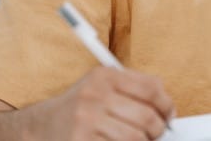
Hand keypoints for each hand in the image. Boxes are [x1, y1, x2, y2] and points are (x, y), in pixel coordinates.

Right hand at [33, 66, 174, 140]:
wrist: (41, 127)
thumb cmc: (80, 107)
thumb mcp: (103, 86)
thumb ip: (135, 88)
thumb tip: (168, 108)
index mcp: (105, 77)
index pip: (151, 89)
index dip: (167, 105)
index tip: (169, 115)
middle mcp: (95, 96)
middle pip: (147, 117)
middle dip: (158, 130)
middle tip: (156, 134)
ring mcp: (87, 121)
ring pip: (136, 138)